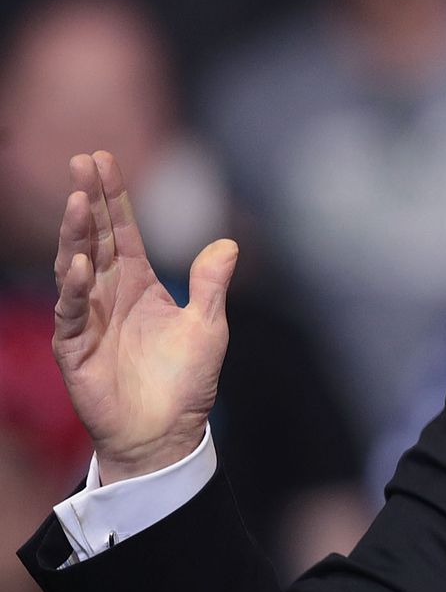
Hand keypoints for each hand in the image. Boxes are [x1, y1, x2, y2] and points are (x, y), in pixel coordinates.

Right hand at [51, 151, 237, 483]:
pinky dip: (76, 289)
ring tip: (80, 201)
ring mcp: (88, 318)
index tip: (104, 158)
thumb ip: (210, 285)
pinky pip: (72, 312)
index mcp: (139, 283)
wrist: (166, 433)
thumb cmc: (186, 381)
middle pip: (95, 237)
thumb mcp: (207, 326)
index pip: (123, 230)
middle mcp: (109, 293)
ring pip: (76, 266)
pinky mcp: (74, 347)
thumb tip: (227, 242)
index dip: (115, 196)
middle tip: (83, 161)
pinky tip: (82, 264)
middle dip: (90, 200)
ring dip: (77, 235)